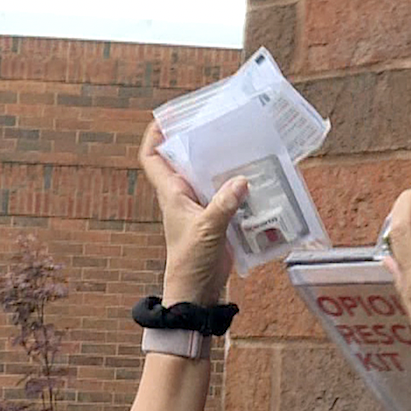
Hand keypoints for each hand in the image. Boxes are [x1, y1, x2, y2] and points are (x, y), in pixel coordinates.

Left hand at [138, 122, 248, 305]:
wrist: (198, 291)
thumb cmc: (191, 260)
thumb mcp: (207, 229)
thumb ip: (224, 204)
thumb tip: (242, 179)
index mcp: (172, 193)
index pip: (152, 159)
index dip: (154, 137)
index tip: (166, 119)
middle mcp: (184, 196)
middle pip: (187, 161)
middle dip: (200, 143)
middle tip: (220, 125)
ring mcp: (202, 207)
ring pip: (211, 178)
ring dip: (225, 166)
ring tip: (245, 147)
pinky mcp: (218, 219)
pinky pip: (229, 197)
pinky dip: (241, 189)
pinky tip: (258, 181)